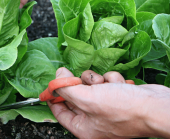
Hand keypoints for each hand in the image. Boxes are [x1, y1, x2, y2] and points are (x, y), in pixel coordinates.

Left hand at [48, 67, 169, 138]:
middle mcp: (94, 120)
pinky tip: (120, 84)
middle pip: (75, 96)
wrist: (155, 106)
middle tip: (81, 80)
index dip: (53, 97)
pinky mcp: (117, 96)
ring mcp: (106, 108)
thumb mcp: (86, 99)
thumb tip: (56, 77)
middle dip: (79, 85)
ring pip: (90, 85)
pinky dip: (111, 80)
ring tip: (107, 85)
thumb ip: (66, 89)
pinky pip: (104, 83)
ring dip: (97, 80)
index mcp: (84, 128)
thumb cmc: (121, 109)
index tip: (50, 84)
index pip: (60, 113)